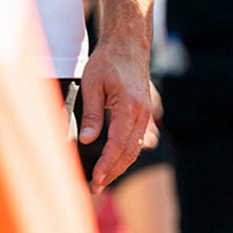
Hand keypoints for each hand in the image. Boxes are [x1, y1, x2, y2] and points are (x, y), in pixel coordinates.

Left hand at [76, 36, 155, 191]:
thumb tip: (86, 139)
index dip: (107, 164)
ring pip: (135, 147)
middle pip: (129, 151)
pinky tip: (115, 162)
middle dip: (112, 171)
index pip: (118, 143)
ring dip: (120, 165)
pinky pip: (137, 139)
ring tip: (103, 180)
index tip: (95, 179)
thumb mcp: (92, 84)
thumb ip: (91, 113)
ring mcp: (146, 113)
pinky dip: (127, 154)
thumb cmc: (108, 61)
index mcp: (129, 106)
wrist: (129, 44)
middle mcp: (142, 112)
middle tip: (95, 188)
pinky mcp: (144, 112)